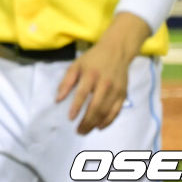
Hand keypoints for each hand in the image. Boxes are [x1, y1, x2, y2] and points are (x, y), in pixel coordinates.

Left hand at [55, 12, 148, 133]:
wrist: (116, 51)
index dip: (76, 107)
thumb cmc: (93, 59)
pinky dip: (108, 121)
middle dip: (86, 121)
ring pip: (106, 111)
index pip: (82, 94)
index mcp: (91, 75)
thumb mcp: (76, 65)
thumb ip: (66, 82)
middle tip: (78, 131)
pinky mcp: (123, 94)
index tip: (70, 118)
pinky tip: (99, 127)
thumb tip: (58, 99)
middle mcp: (105, 83)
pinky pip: (116, 112)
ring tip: (85, 130)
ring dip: (95, 124)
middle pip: (96, 106)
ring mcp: (116, 90)